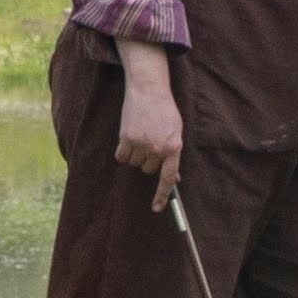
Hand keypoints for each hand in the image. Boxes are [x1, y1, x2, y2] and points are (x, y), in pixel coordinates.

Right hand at [115, 59, 185, 211]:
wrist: (149, 89)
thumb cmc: (164, 110)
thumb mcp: (176, 131)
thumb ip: (173, 154)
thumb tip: (175, 178)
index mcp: (174, 147)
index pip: (168, 178)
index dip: (162, 195)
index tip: (156, 208)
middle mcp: (158, 148)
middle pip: (148, 170)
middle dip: (147, 160)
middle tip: (149, 141)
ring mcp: (142, 144)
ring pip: (134, 163)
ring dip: (135, 153)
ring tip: (140, 134)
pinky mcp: (126, 138)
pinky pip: (121, 156)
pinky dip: (123, 150)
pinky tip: (129, 135)